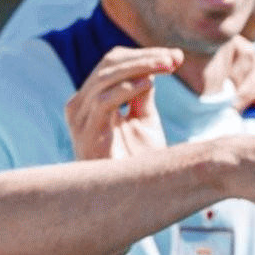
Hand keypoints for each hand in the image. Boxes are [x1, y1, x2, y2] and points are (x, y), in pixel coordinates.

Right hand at [64, 45, 182, 163]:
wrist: (129, 198)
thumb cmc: (136, 162)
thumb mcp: (143, 120)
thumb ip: (142, 94)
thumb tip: (153, 66)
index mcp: (91, 99)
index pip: (113, 63)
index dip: (143, 56)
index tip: (175, 58)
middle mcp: (80, 105)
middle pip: (110, 64)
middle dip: (145, 57)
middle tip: (174, 58)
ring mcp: (79, 117)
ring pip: (107, 76)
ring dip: (141, 67)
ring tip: (168, 66)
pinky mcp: (85, 131)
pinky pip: (104, 100)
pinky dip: (128, 88)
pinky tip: (150, 84)